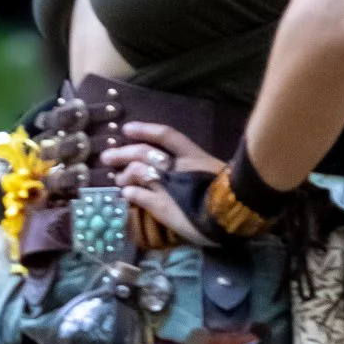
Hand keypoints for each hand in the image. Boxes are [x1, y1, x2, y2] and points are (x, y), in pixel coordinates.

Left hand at [100, 121, 223, 248]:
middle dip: (122, 152)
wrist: (236, 214)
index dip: (146, 130)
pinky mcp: (163, 206)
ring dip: (124, 174)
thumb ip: (202, 170)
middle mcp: (177, 166)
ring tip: (117, 179)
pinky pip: (140, 196)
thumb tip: (192, 171)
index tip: (127, 129)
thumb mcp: (219, 173)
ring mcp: (168, 185)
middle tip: (107, 156)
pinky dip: (130, 193)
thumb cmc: (235, 194)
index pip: (167, 135)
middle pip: (143, 152)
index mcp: (194, 156)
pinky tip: (125, 194)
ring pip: (138, 172)